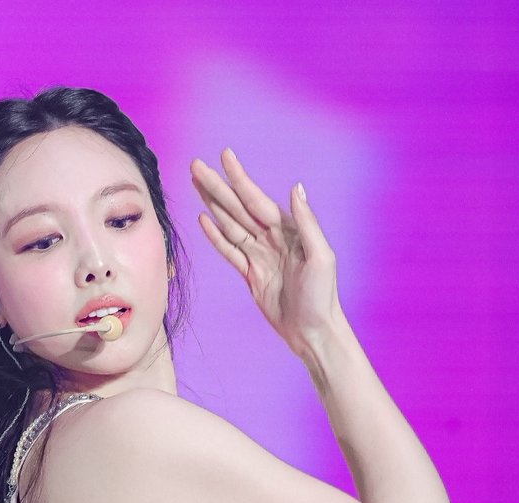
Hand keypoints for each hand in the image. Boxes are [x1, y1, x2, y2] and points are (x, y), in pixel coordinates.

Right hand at [190, 149, 342, 359]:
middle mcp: (271, 239)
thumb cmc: (322, 296)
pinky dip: (216, 235)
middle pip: (237, 207)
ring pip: (230, 224)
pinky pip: (229, 250)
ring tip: (195, 185)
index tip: (225, 156)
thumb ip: (307, 223)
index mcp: (287, 231)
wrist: (313, 331)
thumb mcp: (321, 257)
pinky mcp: (251, 275)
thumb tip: (296, 188)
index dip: (240, 178)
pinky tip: (204, 219)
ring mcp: (259, 256)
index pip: (257, 200)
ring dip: (212, 204)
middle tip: (196, 166)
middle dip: (217, 186)